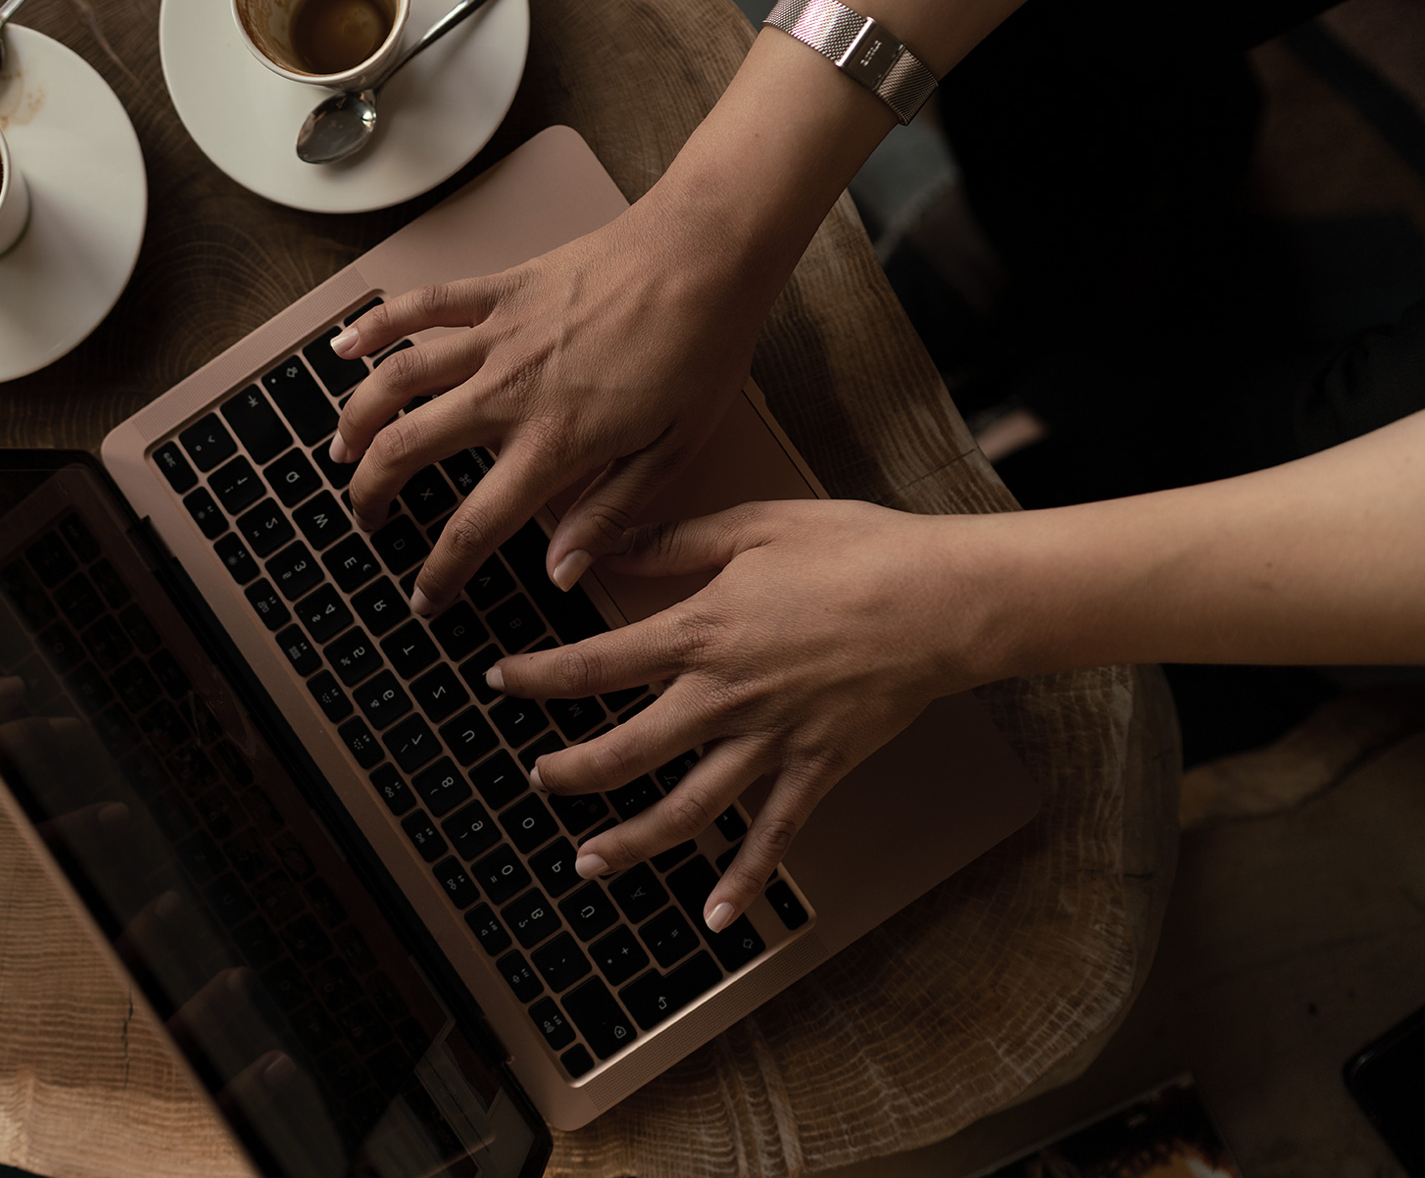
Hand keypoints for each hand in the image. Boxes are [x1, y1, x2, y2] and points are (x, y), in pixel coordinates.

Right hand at [329, 189, 786, 613]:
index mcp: (556, 442)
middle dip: (372, 493)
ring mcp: (498, 335)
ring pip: (397, 379)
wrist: (706, 253)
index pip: (475, 525)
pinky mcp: (500, 290)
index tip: (425, 597)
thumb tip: (562, 574)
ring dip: (357, 418)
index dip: (440, 572)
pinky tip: (344, 347)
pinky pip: (421, 305)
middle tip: (369, 518)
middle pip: (407, 450)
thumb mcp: (673, 451)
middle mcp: (511, 390)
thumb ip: (611, 514)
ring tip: (340, 450)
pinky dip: (376, 324)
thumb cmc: (702, 348)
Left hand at [490, 500, 998, 928]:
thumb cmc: (857, 550)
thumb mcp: (753, 525)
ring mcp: (771, 741)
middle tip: (537, 779)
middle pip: (624, 749)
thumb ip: (673, 542)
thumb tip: (606, 548)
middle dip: (569, 771)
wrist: (946, 599)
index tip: (501, 680)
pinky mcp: (818, 769)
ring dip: (630, 842)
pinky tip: (714, 920)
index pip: (596, 664)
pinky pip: (772, 837)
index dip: (538, 676)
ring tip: (586, 863)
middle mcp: (725, 696)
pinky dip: (743, 882)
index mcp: (702, 631)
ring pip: (685, 808)